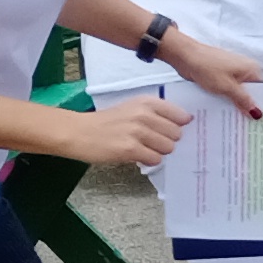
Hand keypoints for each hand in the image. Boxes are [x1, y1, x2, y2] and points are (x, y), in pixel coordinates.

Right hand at [70, 92, 189, 166]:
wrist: (79, 132)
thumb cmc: (107, 121)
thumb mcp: (132, 108)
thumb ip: (156, 114)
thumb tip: (183, 125)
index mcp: (146, 102)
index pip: (180, 115)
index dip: (180, 126)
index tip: (172, 131)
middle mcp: (144, 114)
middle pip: (177, 134)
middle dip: (167, 140)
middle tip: (152, 142)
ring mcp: (137, 132)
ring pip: (168, 148)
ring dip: (158, 151)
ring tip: (142, 148)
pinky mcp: (130, 149)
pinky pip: (155, 159)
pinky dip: (149, 160)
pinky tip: (137, 155)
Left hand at [161, 27, 262, 116]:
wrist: (184, 56)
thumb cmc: (207, 67)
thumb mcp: (227, 87)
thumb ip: (243, 100)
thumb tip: (257, 113)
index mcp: (251, 69)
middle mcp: (245, 71)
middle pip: (252, 93)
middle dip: (249, 108)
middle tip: (251, 128)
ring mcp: (233, 74)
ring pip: (239, 94)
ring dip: (237, 106)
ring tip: (238, 124)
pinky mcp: (222, 77)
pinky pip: (229, 92)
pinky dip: (227, 101)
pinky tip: (225, 114)